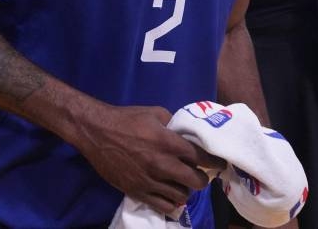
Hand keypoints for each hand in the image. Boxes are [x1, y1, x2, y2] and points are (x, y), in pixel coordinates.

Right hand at [75, 105, 223, 215]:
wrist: (96, 132)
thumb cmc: (126, 119)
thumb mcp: (155, 112)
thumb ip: (174, 124)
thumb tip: (187, 133)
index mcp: (168, 142)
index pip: (201, 157)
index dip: (214, 161)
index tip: (220, 163)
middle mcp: (162, 164)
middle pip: (195, 181)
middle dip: (202, 178)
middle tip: (201, 174)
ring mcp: (149, 180)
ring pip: (181, 196)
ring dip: (186, 190)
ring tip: (183, 184)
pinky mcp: (137, 191)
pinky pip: (163, 206)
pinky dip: (172, 203)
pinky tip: (172, 196)